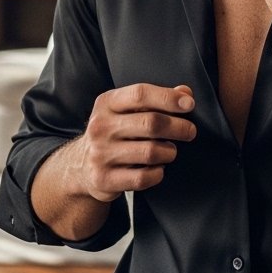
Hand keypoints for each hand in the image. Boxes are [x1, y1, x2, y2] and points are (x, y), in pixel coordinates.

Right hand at [72, 83, 196, 201]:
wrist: (81, 167)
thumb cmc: (114, 133)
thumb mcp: (127, 110)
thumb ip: (156, 100)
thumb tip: (185, 93)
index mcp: (106, 103)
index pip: (140, 94)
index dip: (168, 98)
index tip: (189, 104)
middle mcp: (100, 127)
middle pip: (150, 123)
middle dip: (178, 127)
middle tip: (190, 132)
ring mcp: (100, 154)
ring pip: (150, 152)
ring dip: (169, 152)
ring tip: (170, 150)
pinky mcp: (104, 179)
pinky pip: (143, 177)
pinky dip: (158, 173)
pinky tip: (157, 168)